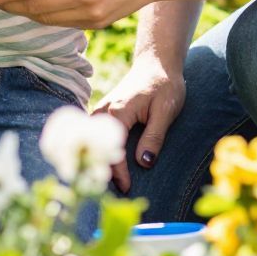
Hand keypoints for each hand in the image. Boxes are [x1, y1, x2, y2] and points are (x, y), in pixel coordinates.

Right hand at [94, 52, 186, 191]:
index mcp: (119, 111)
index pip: (113, 148)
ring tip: (106, 181)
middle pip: (95, 146)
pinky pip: (93, 134)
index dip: (118, 171)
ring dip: (97, 159)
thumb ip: (154, 137)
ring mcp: (101, 110)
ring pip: (91, 140)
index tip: (127, 188)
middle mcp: (104, 110)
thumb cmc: (164, 85)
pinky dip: (96, 148)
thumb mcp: (165, 111)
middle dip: (101, 169)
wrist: (157, 62)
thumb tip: (144, 164)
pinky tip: (104, 162)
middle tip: (112, 193)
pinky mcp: (104, 111)